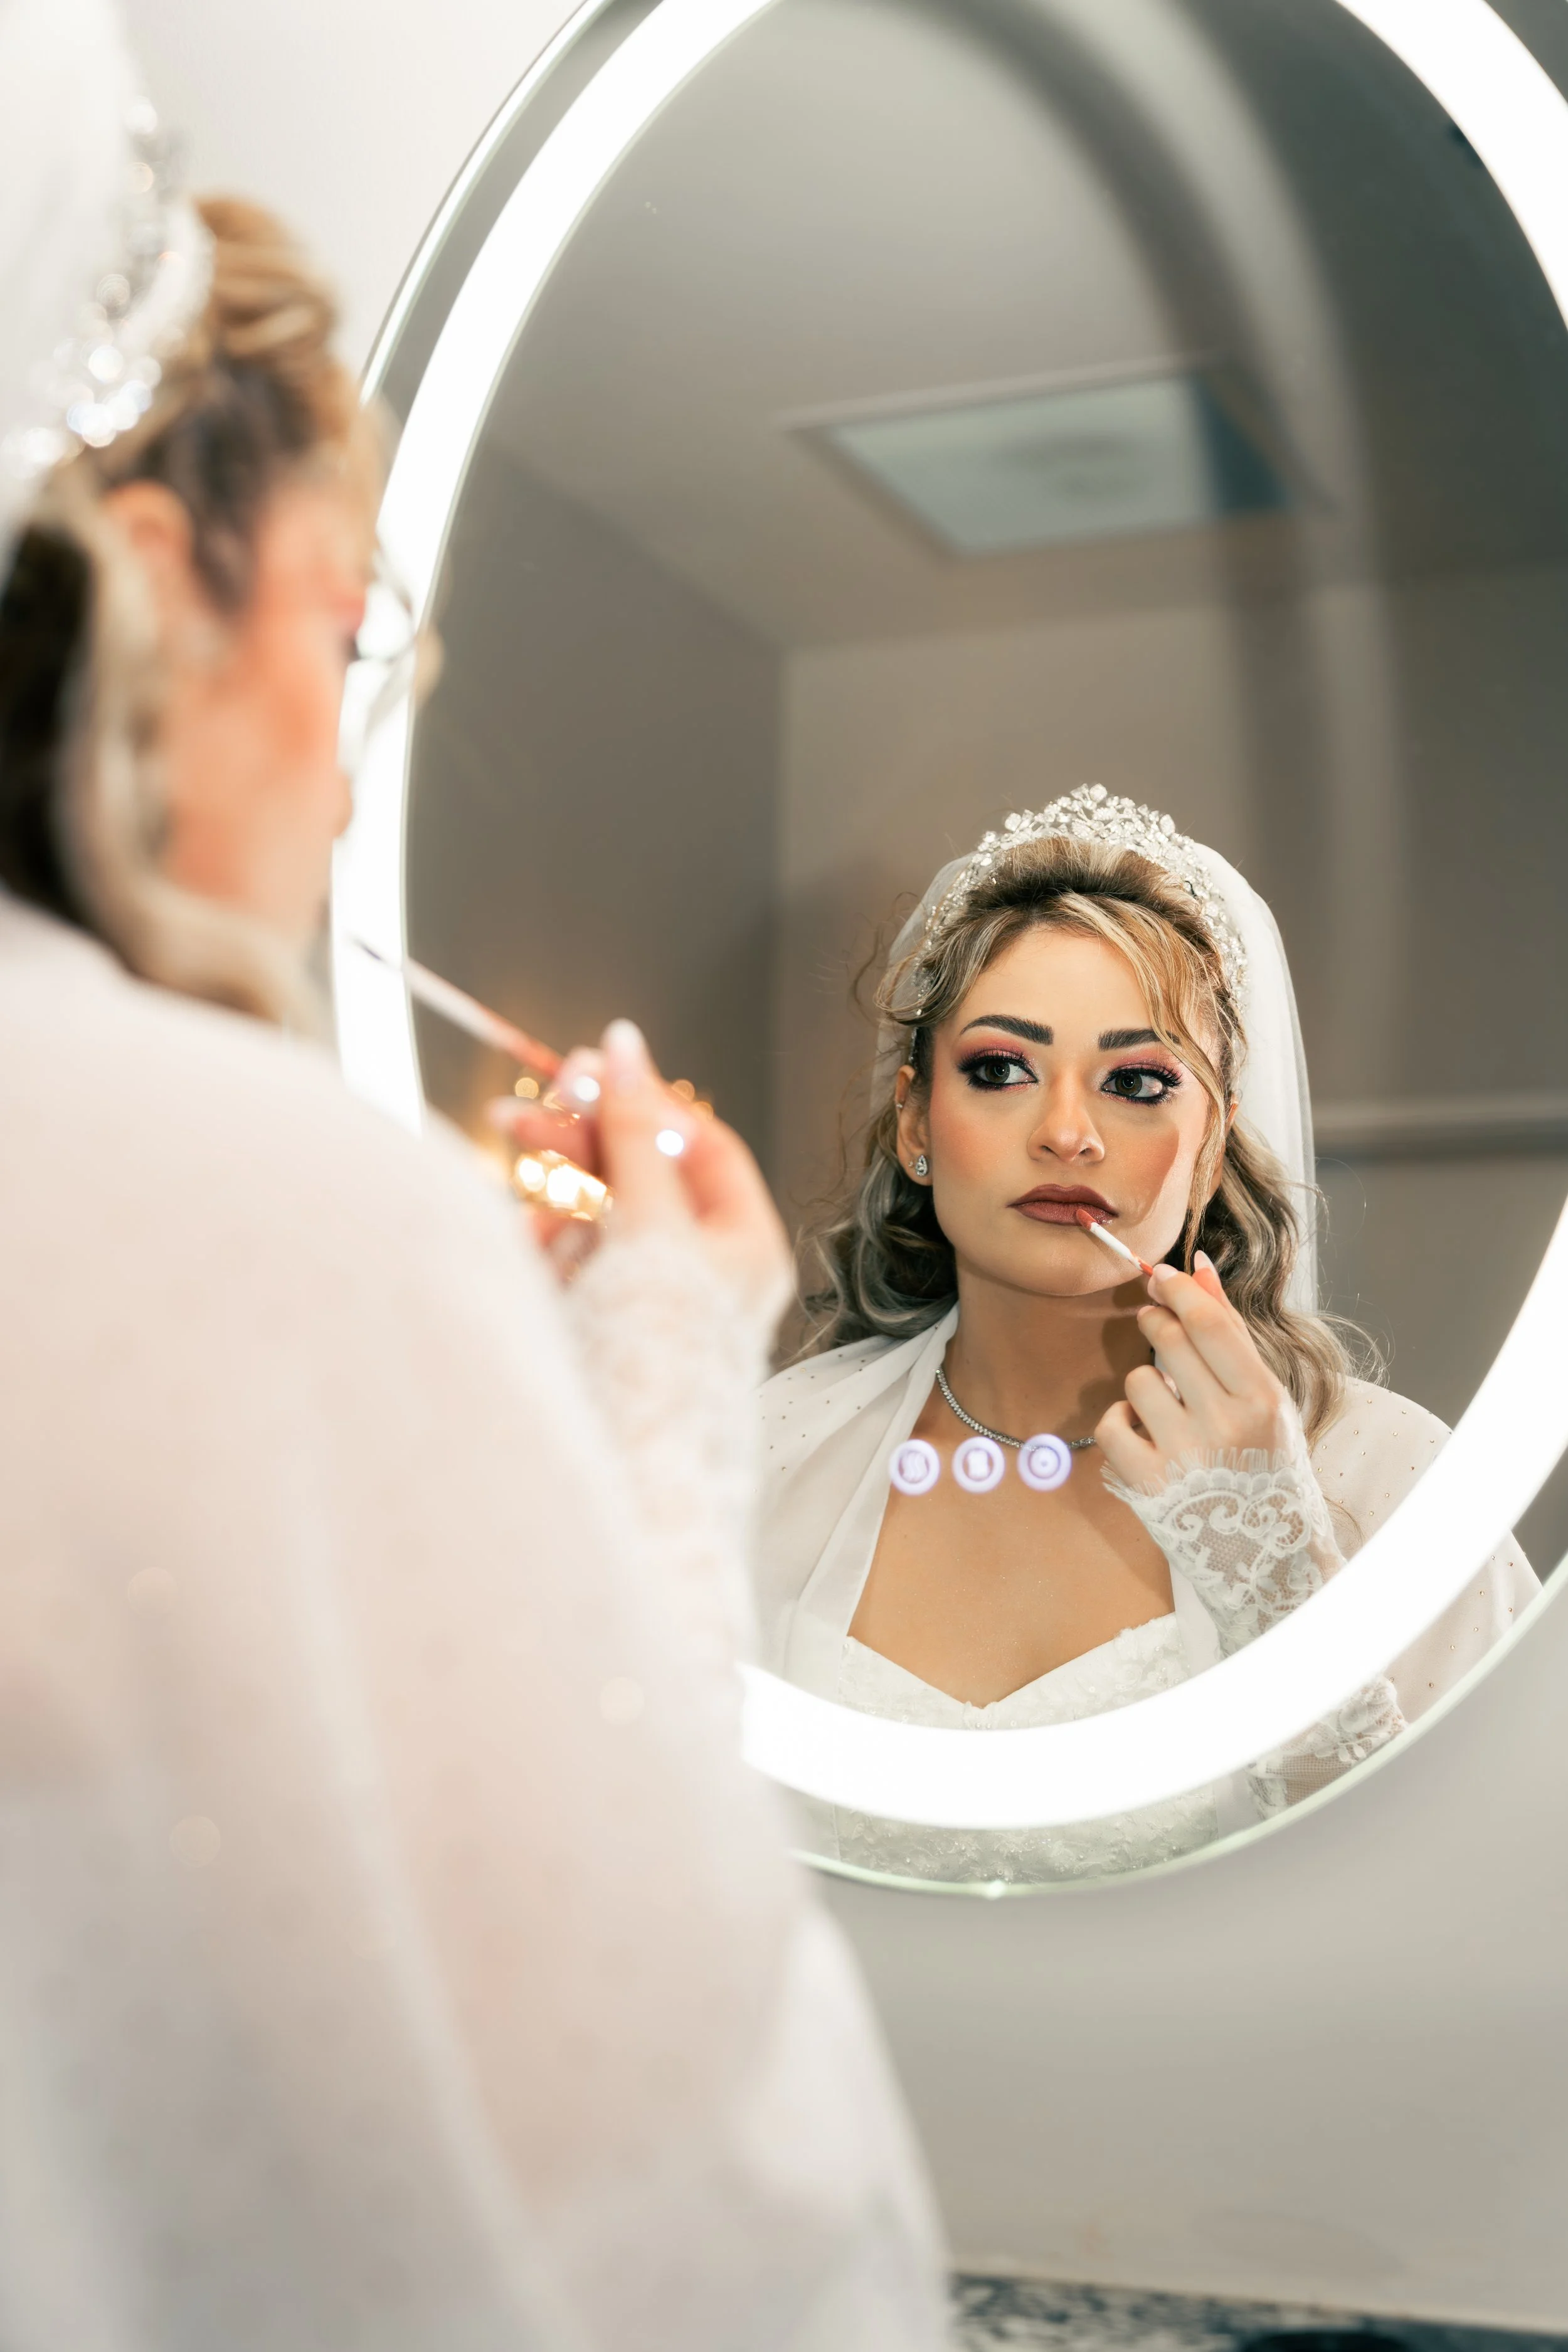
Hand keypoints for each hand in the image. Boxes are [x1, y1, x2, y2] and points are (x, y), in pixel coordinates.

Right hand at [489, 1020, 790, 1329]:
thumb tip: (623, 1046)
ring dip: (551, 1192)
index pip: (701, 1146)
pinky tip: (521, 1242)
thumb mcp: (651, 1226)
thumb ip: (632, 1135)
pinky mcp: (596, 1318)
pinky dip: (540, 1241)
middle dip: (582, 1140)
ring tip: (521, 1203)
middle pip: (642, 1172)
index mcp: (743, 1245)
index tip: (588, 1072)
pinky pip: (567, 1257)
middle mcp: (701, 1268)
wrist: (625, 1465)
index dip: (645, 1105)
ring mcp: (646, 1295)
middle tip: (525, 1108)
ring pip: (594, 1211)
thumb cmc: (659, 1354)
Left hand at [1095, 1251, 1297, 1493]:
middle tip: (1155, 1320)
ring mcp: (1185, 1456)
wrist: (1262, 1550)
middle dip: (1154, 1320)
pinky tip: (1143, 1433)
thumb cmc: (1264, 1461)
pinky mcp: (1149, 1484)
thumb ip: (1231, 1332)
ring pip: (1137, 1380)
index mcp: (1262, 1399)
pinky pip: (1111, 1425)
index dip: (1176, 1289)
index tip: (1158, 1274)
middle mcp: (1225, 1425)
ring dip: (1144, 1382)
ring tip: (1166, 1405)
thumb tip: (1197, 1266)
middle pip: (1169, 1340)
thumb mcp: (1265, 1397)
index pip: (1208, 1322)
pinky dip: (1121, 1422)